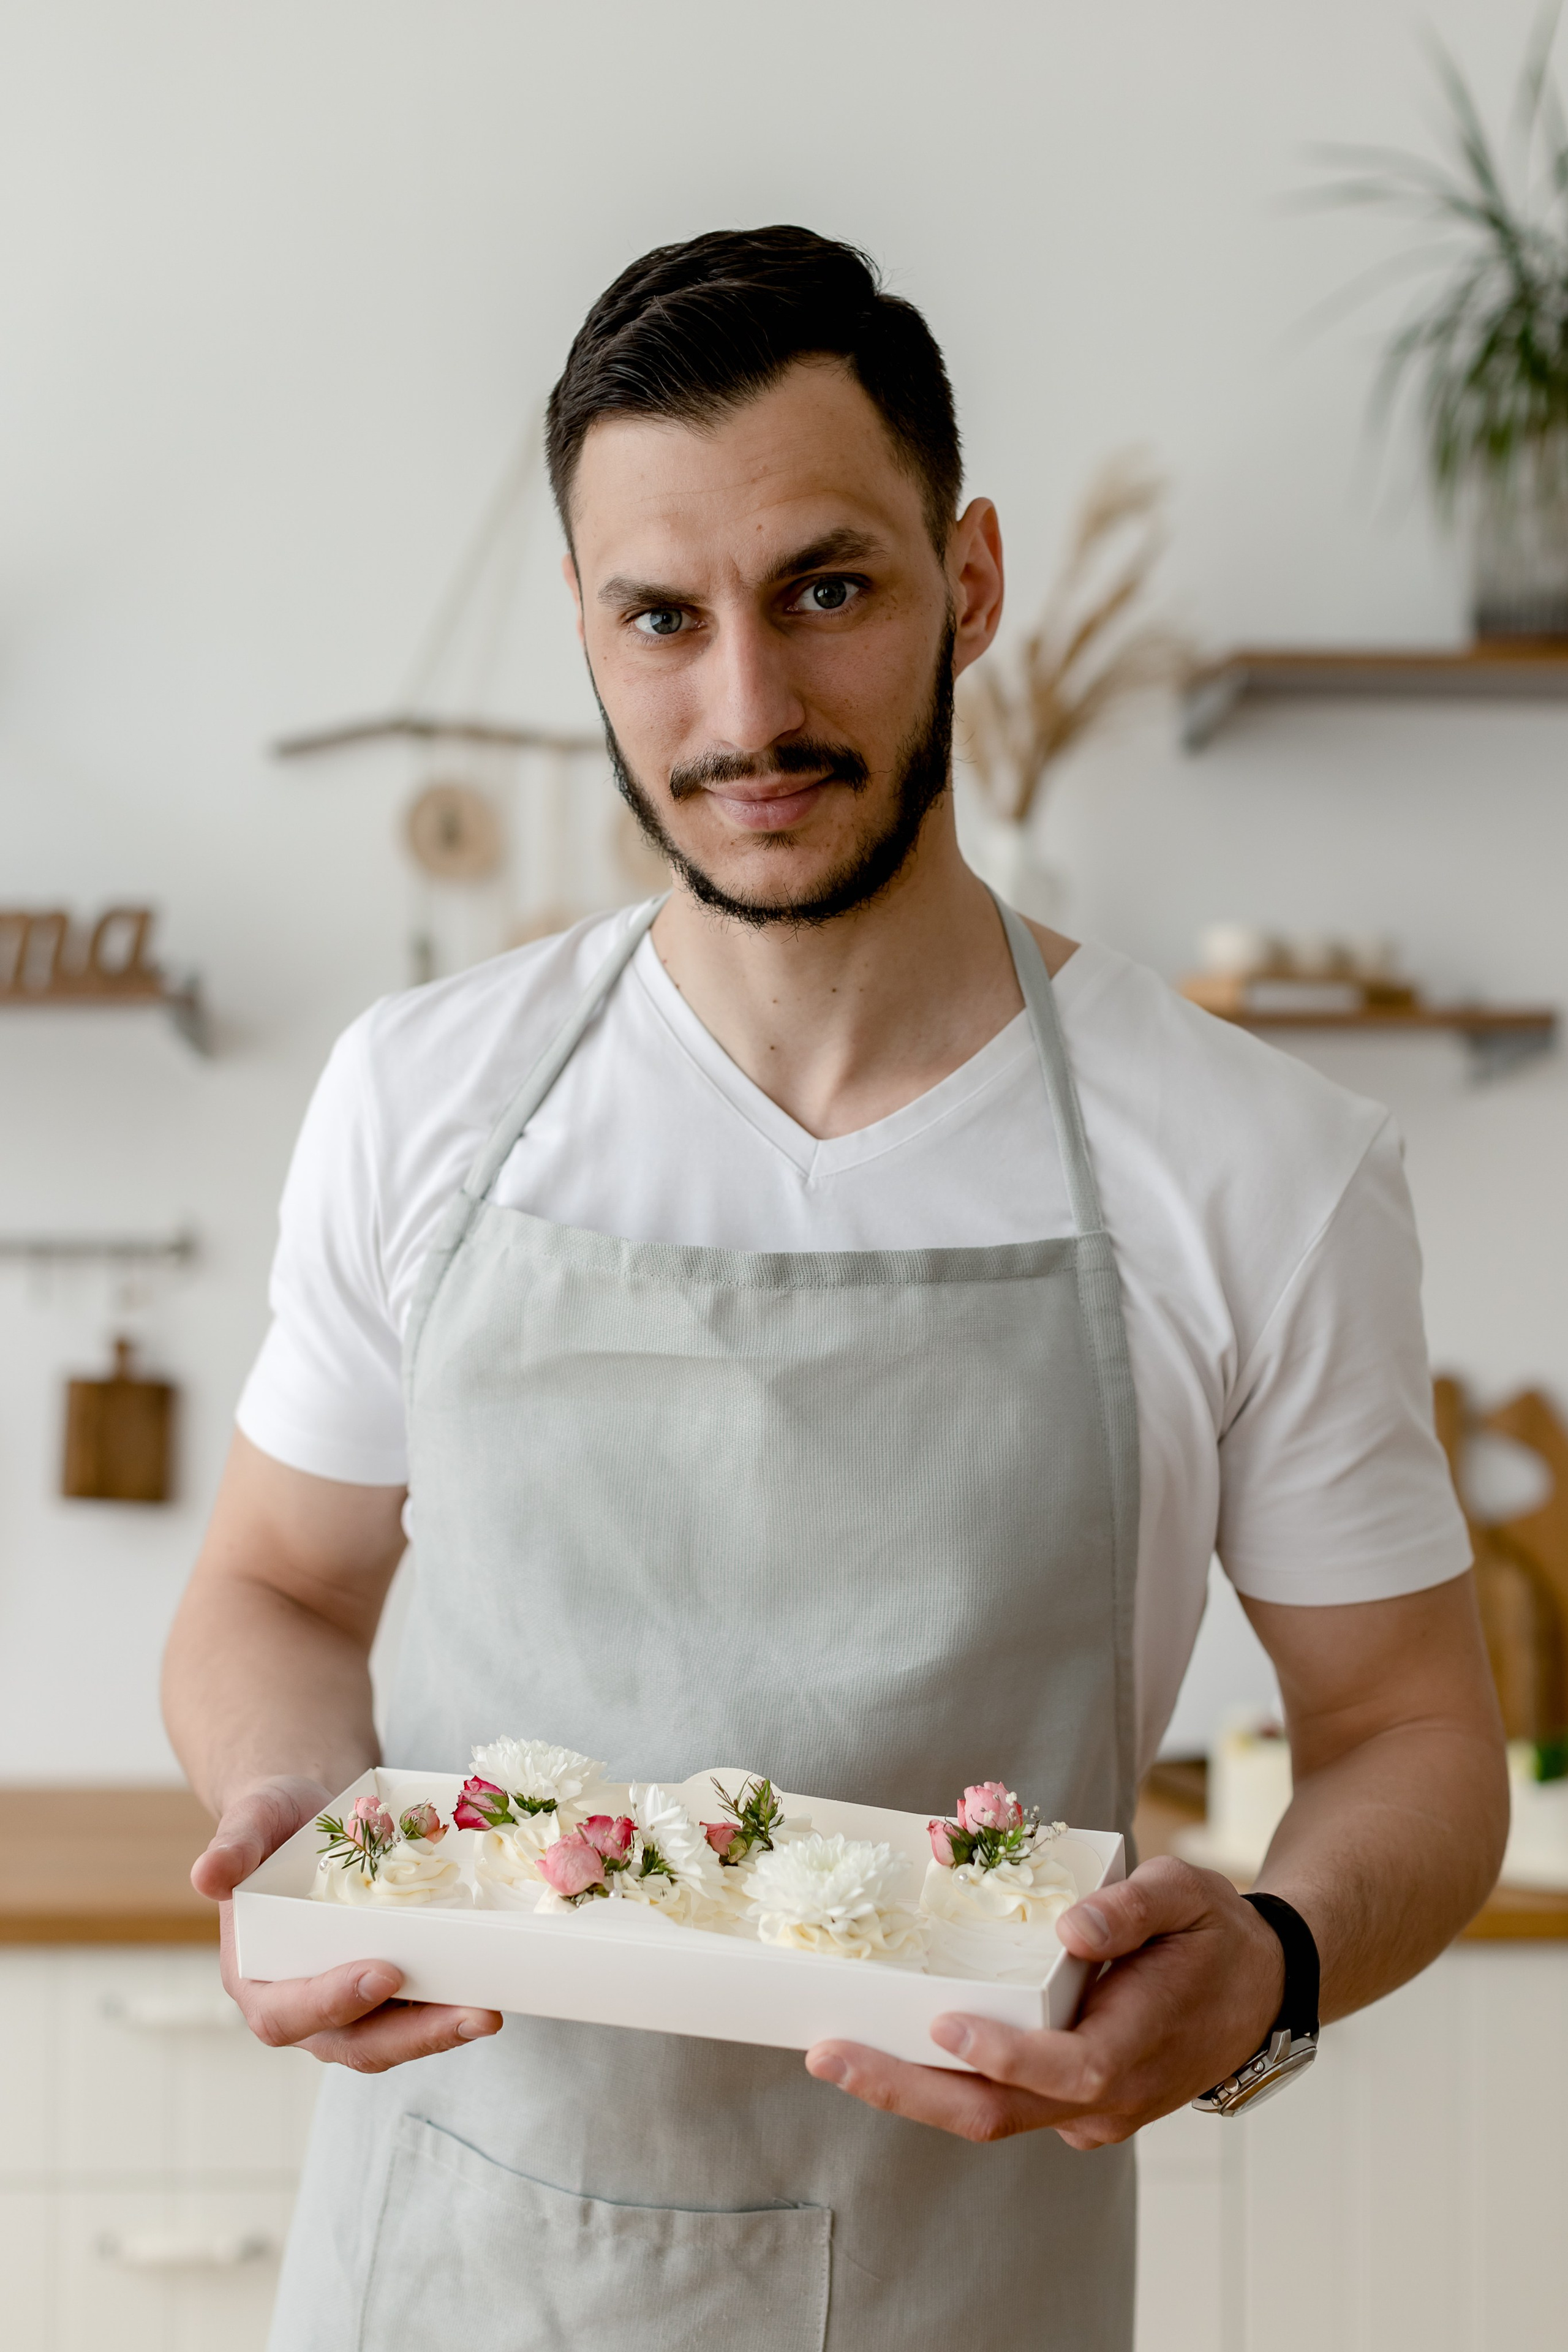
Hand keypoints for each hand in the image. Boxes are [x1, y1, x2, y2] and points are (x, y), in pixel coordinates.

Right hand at [192, 1775, 501, 2070]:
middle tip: (472, 2014)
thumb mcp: (252, 1819)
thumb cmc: (275, 1819)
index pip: (287, 2013)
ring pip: (395, 2037)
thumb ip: (234, 1844)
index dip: (332, 2001)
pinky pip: (419, 2010)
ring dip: (443, 2030)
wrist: (311, 1813)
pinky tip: (492, 1987)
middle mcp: (303, 2005)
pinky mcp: (390, 1990)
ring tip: (491, 2011)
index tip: (382, 1972)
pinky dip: (453, 2004)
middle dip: (413, 2035)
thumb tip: (205, 1875)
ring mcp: (351, 2004)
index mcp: (255, 1980)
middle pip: (355, 2043)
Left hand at [805, 1857, 1284, 2146]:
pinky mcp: (1069, 2107)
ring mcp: (1087, 2113)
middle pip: (998, 2113)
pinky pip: (999, 2103)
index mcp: (1139, 2044)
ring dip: (910, 2092)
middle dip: (908, 2090)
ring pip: (989, 2117)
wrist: (1257, 1993)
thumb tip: (1072, 1926)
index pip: (1067, 2067)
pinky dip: (940, 2084)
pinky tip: (887, 2049)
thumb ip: (1134, 1906)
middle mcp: (1107, 2095)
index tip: (946, 2024)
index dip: (1005, 2053)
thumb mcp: (1189, 1892)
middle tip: (830, 2052)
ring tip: (834, 2052)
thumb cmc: (1216, 1936)